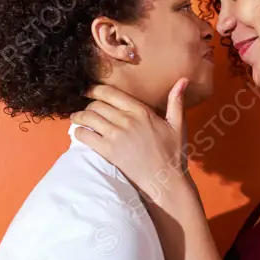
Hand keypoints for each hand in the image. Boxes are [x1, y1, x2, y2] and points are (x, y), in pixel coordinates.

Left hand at [71, 79, 191, 206]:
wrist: (166, 179)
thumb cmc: (173, 153)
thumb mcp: (178, 125)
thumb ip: (176, 101)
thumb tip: (183, 80)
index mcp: (141, 111)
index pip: (111, 93)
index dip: (95, 89)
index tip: (89, 90)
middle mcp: (127, 120)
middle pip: (97, 105)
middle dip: (87, 104)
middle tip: (84, 107)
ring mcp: (116, 136)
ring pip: (89, 118)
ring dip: (79, 116)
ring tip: (76, 118)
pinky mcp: (109, 151)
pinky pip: (86, 136)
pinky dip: (79, 132)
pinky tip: (78, 133)